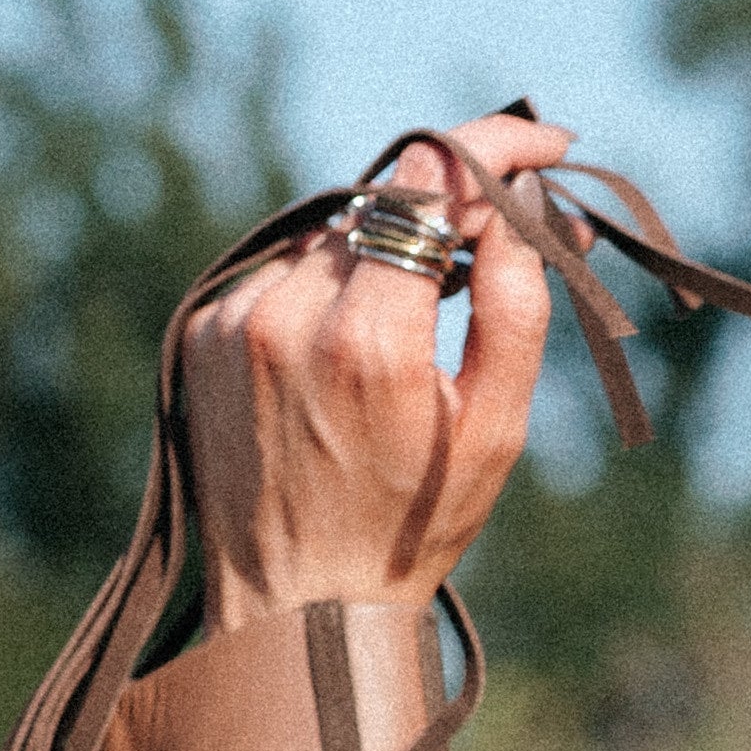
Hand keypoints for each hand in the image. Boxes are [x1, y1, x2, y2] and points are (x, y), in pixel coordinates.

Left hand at [186, 107, 570, 629]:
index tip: (544, 142)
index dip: (492, 147)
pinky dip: (335, 283)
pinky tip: (359, 344)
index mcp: (368, 344)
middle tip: (505, 224)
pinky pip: (287, 272)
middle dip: (451, 198)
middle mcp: (289, 317)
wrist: (294, 608)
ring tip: (431, 303)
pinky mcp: (206, 330)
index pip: (429, 185)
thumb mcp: (494, 434)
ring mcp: (236, 321)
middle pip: (382, 200)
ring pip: (334, 233)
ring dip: (390, 244)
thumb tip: (520, 208)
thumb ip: (513, 310)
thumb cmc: (413, 527)